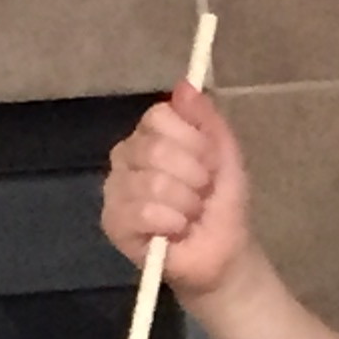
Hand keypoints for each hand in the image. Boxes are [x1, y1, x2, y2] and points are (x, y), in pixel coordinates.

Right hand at [103, 83, 249, 299]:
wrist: (224, 253)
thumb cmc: (221, 204)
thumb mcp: (225, 156)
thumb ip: (207, 119)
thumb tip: (185, 85)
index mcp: (150, 136)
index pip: (159, 116)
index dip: (193, 141)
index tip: (211, 162)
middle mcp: (126, 158)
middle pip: (155, 147)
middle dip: (194, 175)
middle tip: (202, 193)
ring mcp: (116, 190)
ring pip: (152, 182)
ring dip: (186, 202)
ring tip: (190, 215)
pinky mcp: (113, 224)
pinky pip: (142, 211)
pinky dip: (171, 221)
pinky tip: (174, 230)